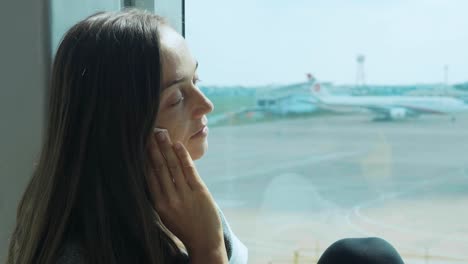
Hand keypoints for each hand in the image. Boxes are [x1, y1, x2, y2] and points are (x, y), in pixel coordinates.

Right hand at [147, 129, 226, 260]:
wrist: (204, 242)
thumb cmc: (185, 227)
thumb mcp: (167, 215)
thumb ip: (160, 197)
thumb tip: (152, 176)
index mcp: (158, 205)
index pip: (148, 177)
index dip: (144, 159)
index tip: (140, 144)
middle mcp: (169, 199)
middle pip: (158, 168)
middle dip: (153, 149)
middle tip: (148, 132)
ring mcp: (184, 195)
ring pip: (172, 166)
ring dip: (166, 148)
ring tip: (161, 133)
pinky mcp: (199, 192)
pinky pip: (189, 170)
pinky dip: (183, 156)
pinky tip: (178, 145)